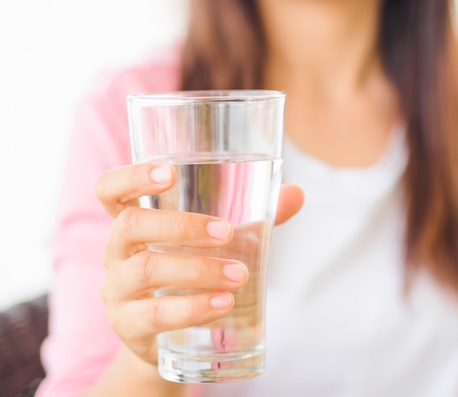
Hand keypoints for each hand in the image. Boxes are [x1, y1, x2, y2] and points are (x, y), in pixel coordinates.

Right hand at [95, 163, 303, 364]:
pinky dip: (191, 308)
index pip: (110, 189)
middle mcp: (116, 251)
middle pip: (130, 226)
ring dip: (196, 270)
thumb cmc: (193, 270)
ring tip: (239, 275)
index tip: (170, 171)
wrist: (174, 335)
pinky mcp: (128, 326)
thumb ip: (254, 215)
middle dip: (182, 226)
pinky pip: (154, 315)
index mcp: (132, 220)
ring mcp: (117, 290)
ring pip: (145, 270)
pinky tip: (222, 304)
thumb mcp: (219, 241)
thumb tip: (297, 194)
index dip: (132, 176)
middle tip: (228, 233)